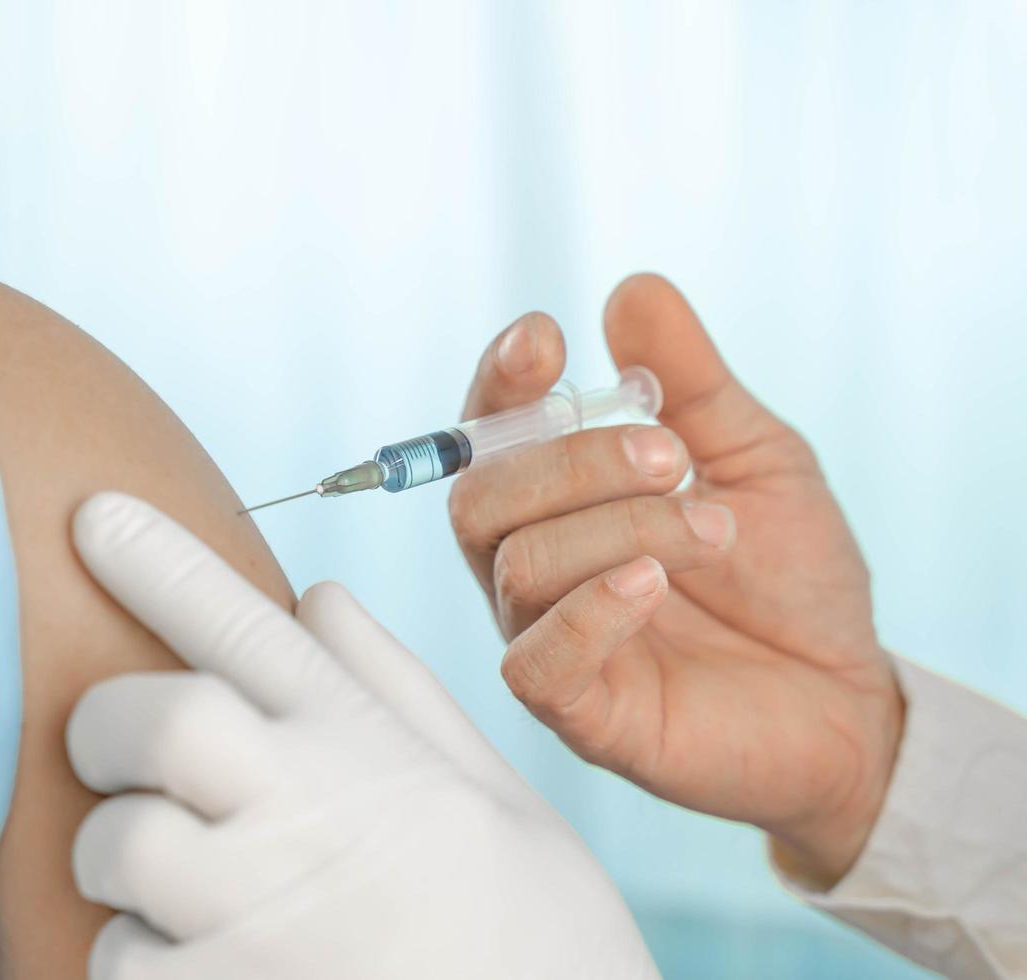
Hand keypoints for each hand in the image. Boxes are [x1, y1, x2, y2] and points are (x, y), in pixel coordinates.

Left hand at [67, 492, 658, 979]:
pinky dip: (140, 962)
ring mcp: (260, 915)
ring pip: (115, 847)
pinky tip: (208, 965)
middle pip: (146, 720)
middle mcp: (308, 812)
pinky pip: (119, 964)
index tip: (93, 514)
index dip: (158, 561)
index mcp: (370, 747)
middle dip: (108, 727)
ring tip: (186, 885)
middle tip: (123, 754)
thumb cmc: (535, 934)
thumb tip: (319, 594)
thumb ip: (395, 690)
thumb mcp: (494, 796)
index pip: (241, 626)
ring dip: (122, 862)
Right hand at [448, 275, 904, 884]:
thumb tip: (632, 287)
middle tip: (673, 456)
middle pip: (481, 498)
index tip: (546, 336)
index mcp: (558, 502)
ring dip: (618, 527)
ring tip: (714, 530)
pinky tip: (650, 583)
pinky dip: (589, 612)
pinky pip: (535, 664)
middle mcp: (533, 567)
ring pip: (520, 566)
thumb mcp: (755, 457)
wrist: (848, 694)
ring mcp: (548, 640)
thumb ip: (692, 383)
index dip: (499, 383)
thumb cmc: (789, 575)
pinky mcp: (581, 714)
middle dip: (571, 461)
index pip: (487, 437)